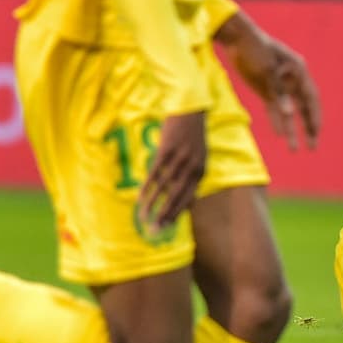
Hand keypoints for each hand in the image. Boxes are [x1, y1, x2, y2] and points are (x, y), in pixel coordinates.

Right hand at [139, 111, 206, 232]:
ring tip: (143, 219)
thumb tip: (188, 200)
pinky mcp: (167, 150)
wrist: (190, 110)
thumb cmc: (192, 136)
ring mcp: (180, 159)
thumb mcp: (198, 157)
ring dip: (153, 205)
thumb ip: (192, 177)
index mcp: (201, 171)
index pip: (189, 199)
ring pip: (164, 188)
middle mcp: (193, 167)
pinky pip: (155, 174)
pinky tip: (140, 199)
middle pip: (177, 197)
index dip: (177, 214)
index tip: (166, 228)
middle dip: (165, 216)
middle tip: (154, 231)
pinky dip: (147, 188)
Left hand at [220, 21, 320, 150]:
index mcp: (298, 71)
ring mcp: (279, 85)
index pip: (311, 98)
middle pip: (304, 108)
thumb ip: (279, 94)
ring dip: (292, 130)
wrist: (237, 38)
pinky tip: (279, 135)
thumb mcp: (267, 71)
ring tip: (294, 150)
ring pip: (289, 112)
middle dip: (308, 128)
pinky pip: (274, 109)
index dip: (314, 116)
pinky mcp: (266, 89)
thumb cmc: (255, 49)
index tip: (316, 132)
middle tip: (313, 147)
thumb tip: (289, 115)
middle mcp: (292, 80)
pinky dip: (277, 121)